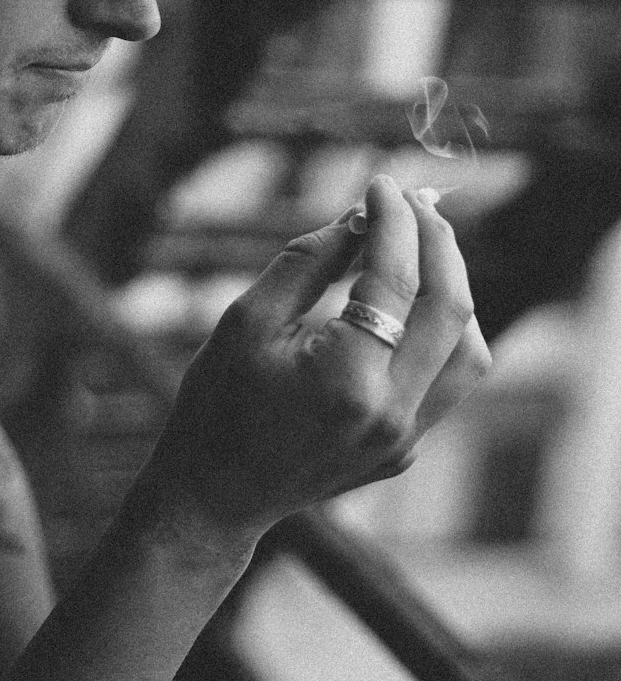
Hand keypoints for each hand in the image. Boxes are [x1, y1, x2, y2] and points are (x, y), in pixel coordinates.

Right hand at [146, 175, 489, 552]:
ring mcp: (404, 439)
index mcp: (347, 381)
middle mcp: (391, 415)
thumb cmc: (216, 404)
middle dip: (438, 244)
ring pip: (469, 351)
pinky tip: (404, 303)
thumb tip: (360, 216)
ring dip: (452, 291)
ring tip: (418, 249)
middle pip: (453, 311)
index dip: (393, 220)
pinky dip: (438, 332)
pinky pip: (445, 380)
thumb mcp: (247, 320)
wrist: (212, 497)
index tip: (380, 183)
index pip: (395, 280)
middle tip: (413, 203)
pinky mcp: (404, 450)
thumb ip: (309, 261)